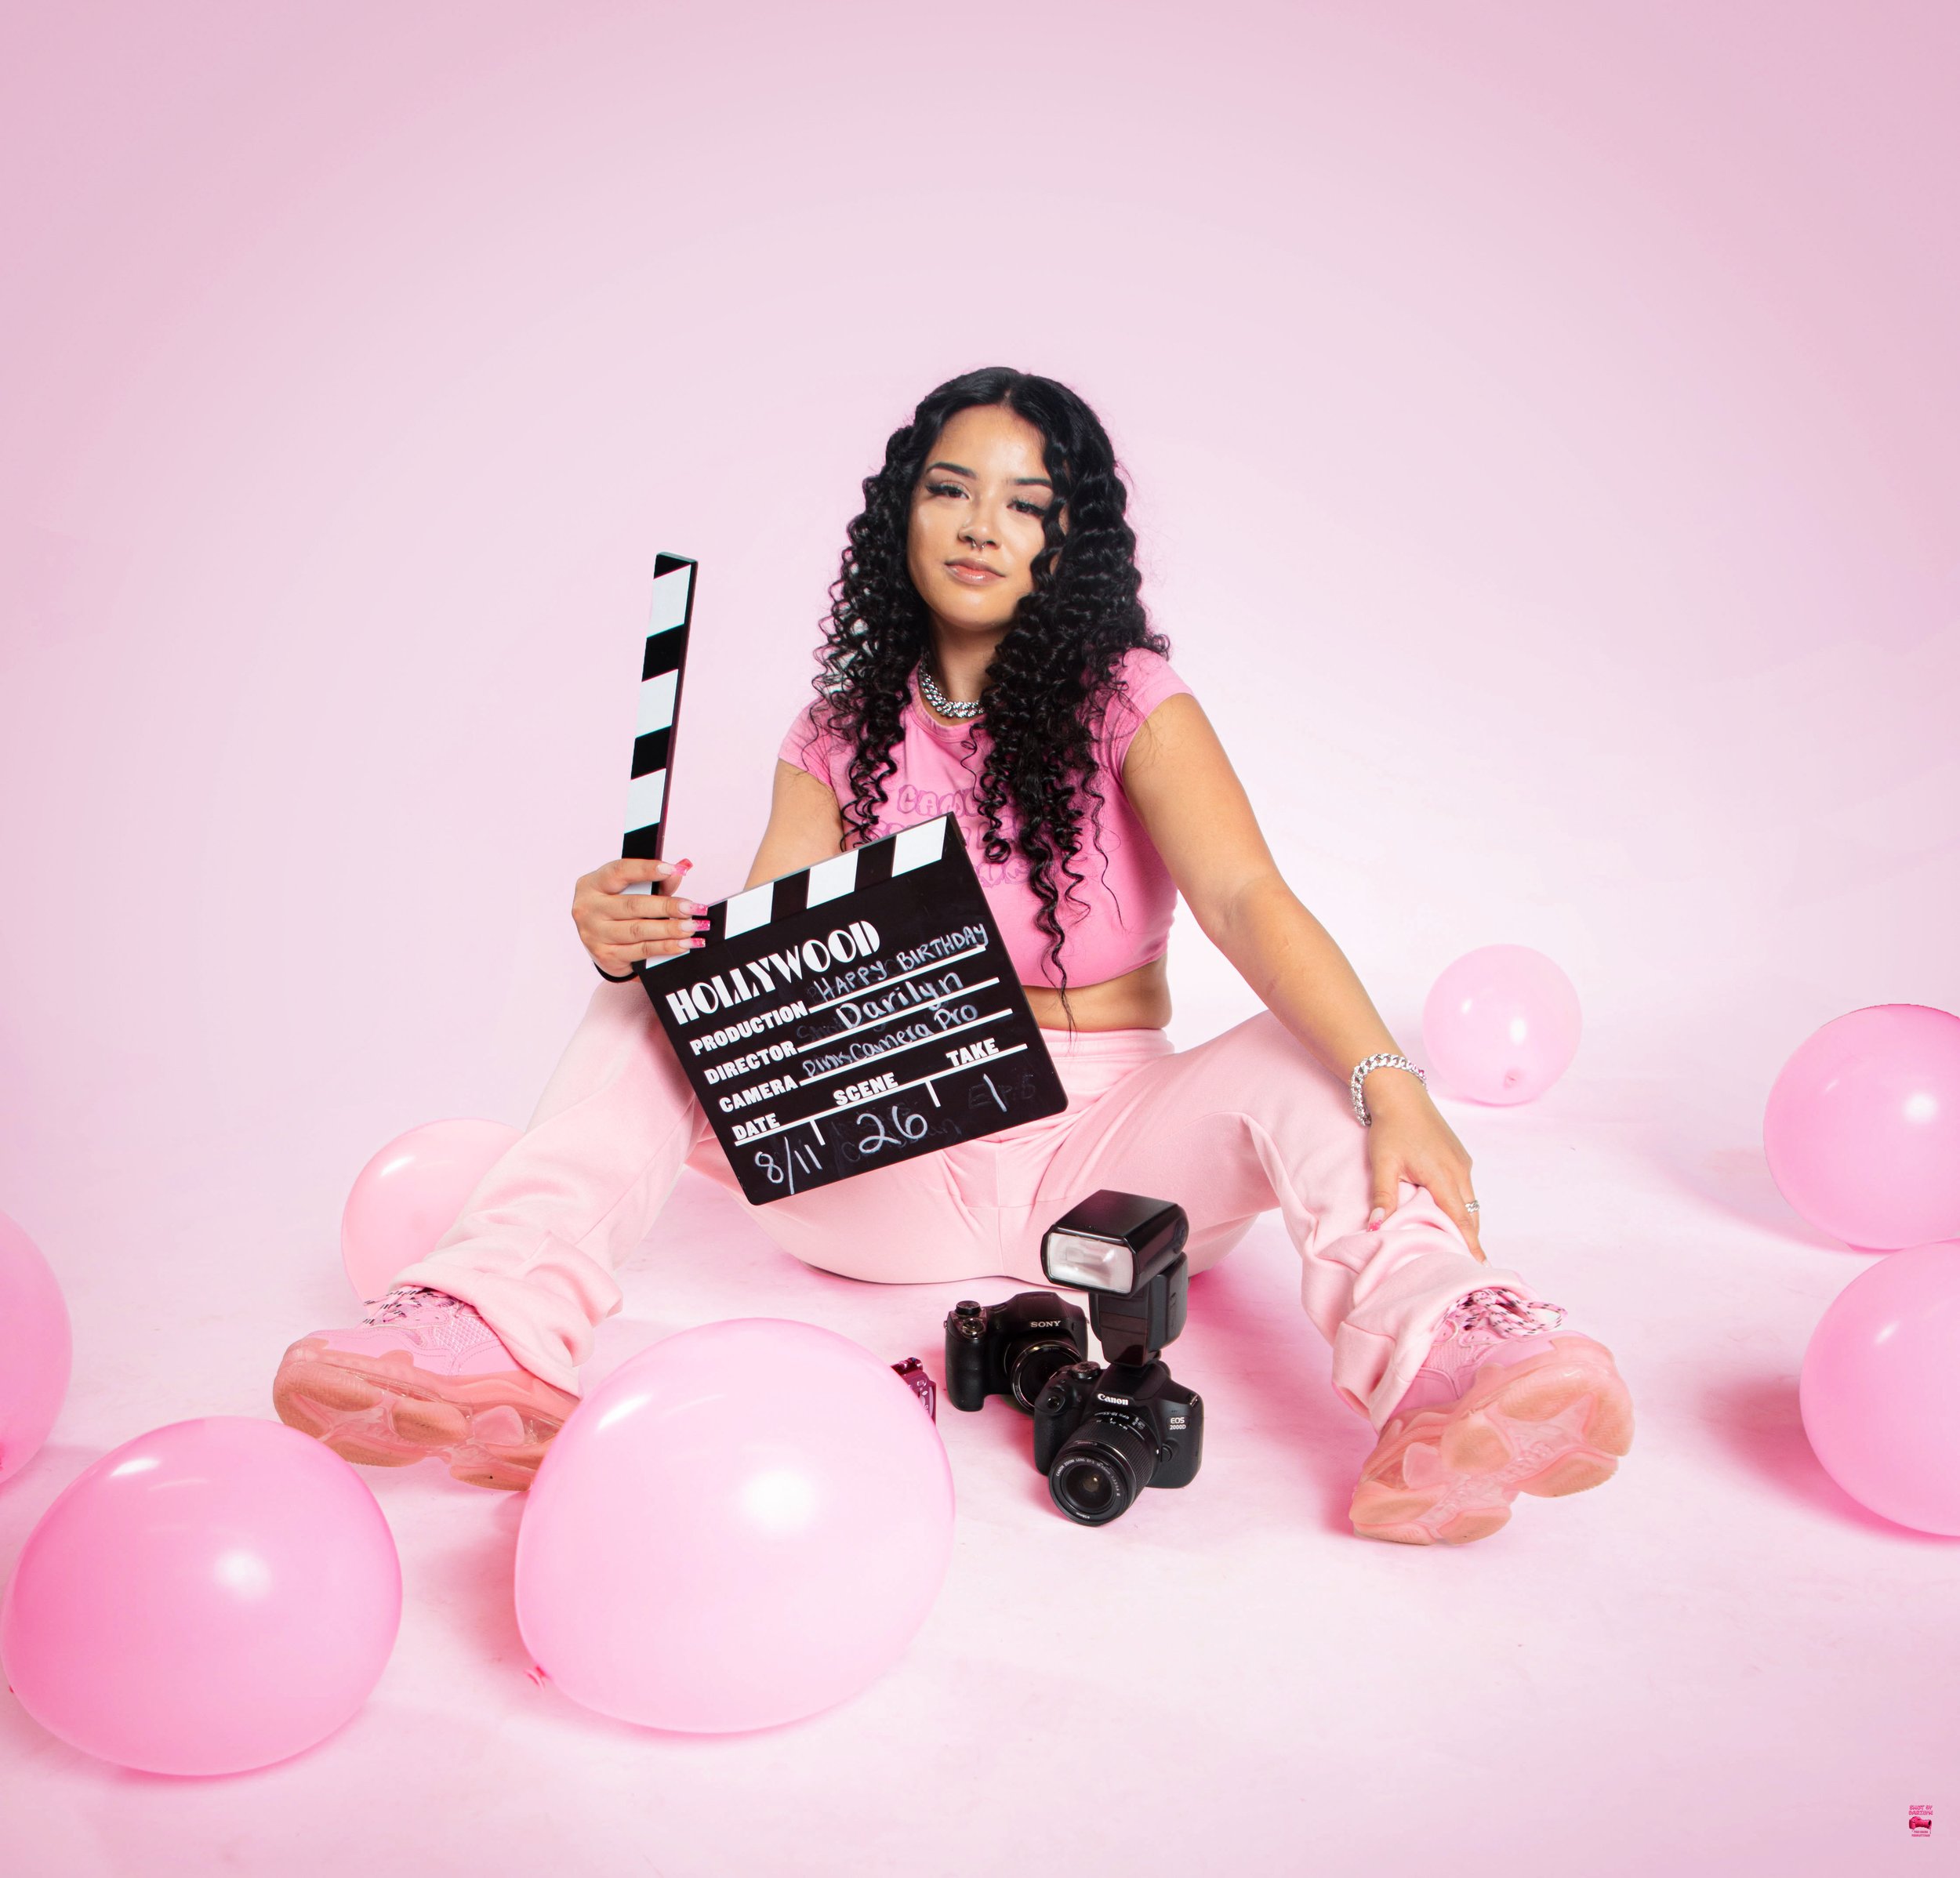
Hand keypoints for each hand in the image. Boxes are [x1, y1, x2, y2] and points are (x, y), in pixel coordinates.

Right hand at [571, 856, 705, 973]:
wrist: (599, 942)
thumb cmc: (616, 909)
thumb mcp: (628, 890)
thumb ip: (654, 882)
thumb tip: (678, 871)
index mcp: (592, 884)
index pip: (619, 871)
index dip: (646, 870)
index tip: (673, 870)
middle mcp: (588, 908)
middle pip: (633, 905)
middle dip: (667, 906)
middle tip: (692, 908)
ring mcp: (594, 934)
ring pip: (639, 931)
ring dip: (670, 929)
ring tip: (692, 927)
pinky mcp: (606, 956)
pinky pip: (641, 950)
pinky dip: (665, 947)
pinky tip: (683, 944)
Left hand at [1362, 1076, 1484, 1262]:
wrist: (1400, 1093)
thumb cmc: (1391, 1127)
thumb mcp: (1384, 1163)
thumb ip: (1384, 1196)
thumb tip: (1377, 1227)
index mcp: (1444, 1176)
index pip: (1461, 1220)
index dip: (1469, 1245)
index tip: (1477, 1266)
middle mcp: (1460, 1171)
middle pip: (1469, 1215)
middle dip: (1468, 1239)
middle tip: (1463, 1265)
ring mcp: (1462, 1162)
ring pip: (1469, 1202)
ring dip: (1465, 1223)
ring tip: (1457, 1247)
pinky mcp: (1459, 1156)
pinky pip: (1465, 1189)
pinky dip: (1461, 1206)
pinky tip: (1449, 1216)